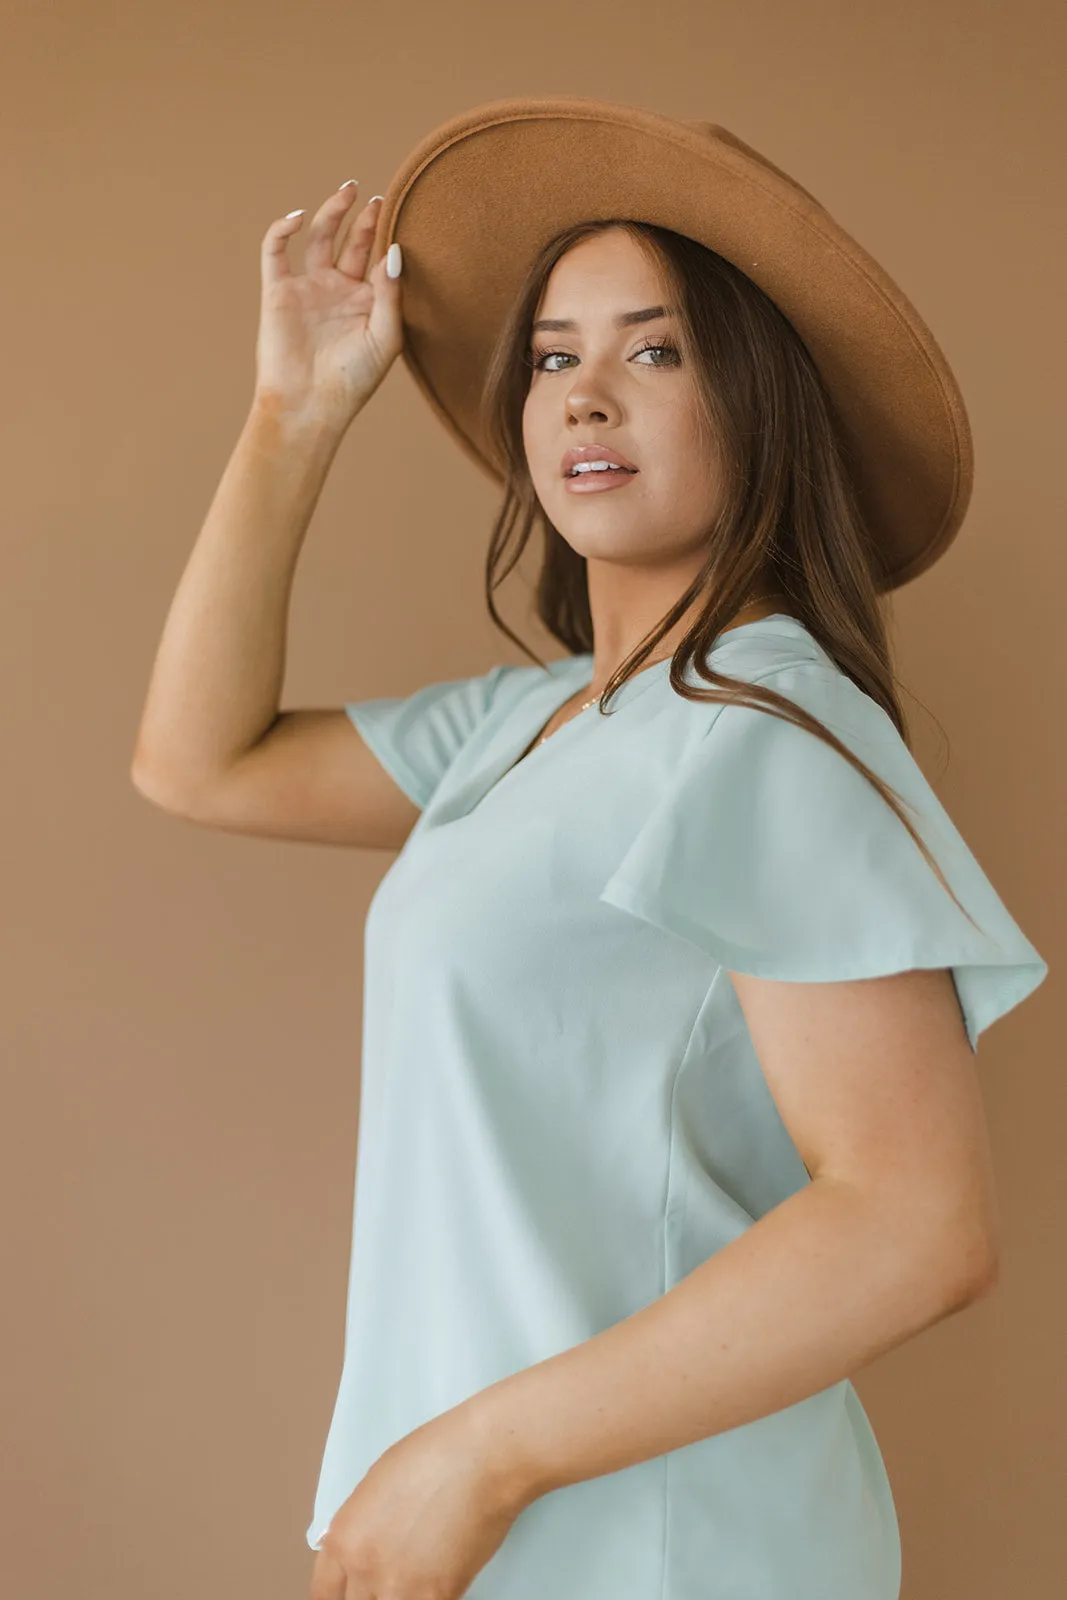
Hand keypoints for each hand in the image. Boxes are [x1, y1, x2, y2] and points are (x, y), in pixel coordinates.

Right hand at [254, 180, 403, 430]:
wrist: (309, 404)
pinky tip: (298, 217)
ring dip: (331, 213)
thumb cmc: (353, 380)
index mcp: (366, 303)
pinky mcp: (278, 292)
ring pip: (319, 238)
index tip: (401, 217)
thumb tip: (394, 249)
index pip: (378, 259)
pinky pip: (275, 251)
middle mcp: (337, 291)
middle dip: (364, 219)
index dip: (388, 238)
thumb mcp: (385, 337)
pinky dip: (281, 229)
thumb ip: (391, 294)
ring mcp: (308, 289)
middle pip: (351, 243)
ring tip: (348, 191)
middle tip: (377, 198)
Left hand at [309, 1407, 532, 1599]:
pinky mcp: (437, 1597)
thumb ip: (361, 1529)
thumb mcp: (375, 1487)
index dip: (341, 1597)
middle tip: (393, 1583)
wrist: (480, 1458)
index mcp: (343, 1538)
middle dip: (373, 1597)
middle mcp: (363, 1568)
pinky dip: (435, 1598)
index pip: (324, 1594)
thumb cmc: (434, 1456)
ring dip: (403, 1598)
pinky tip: (445, 1581)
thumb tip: (360, 1553)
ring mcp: (399, 1588)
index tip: (354, 1595)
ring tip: (420, 1580)